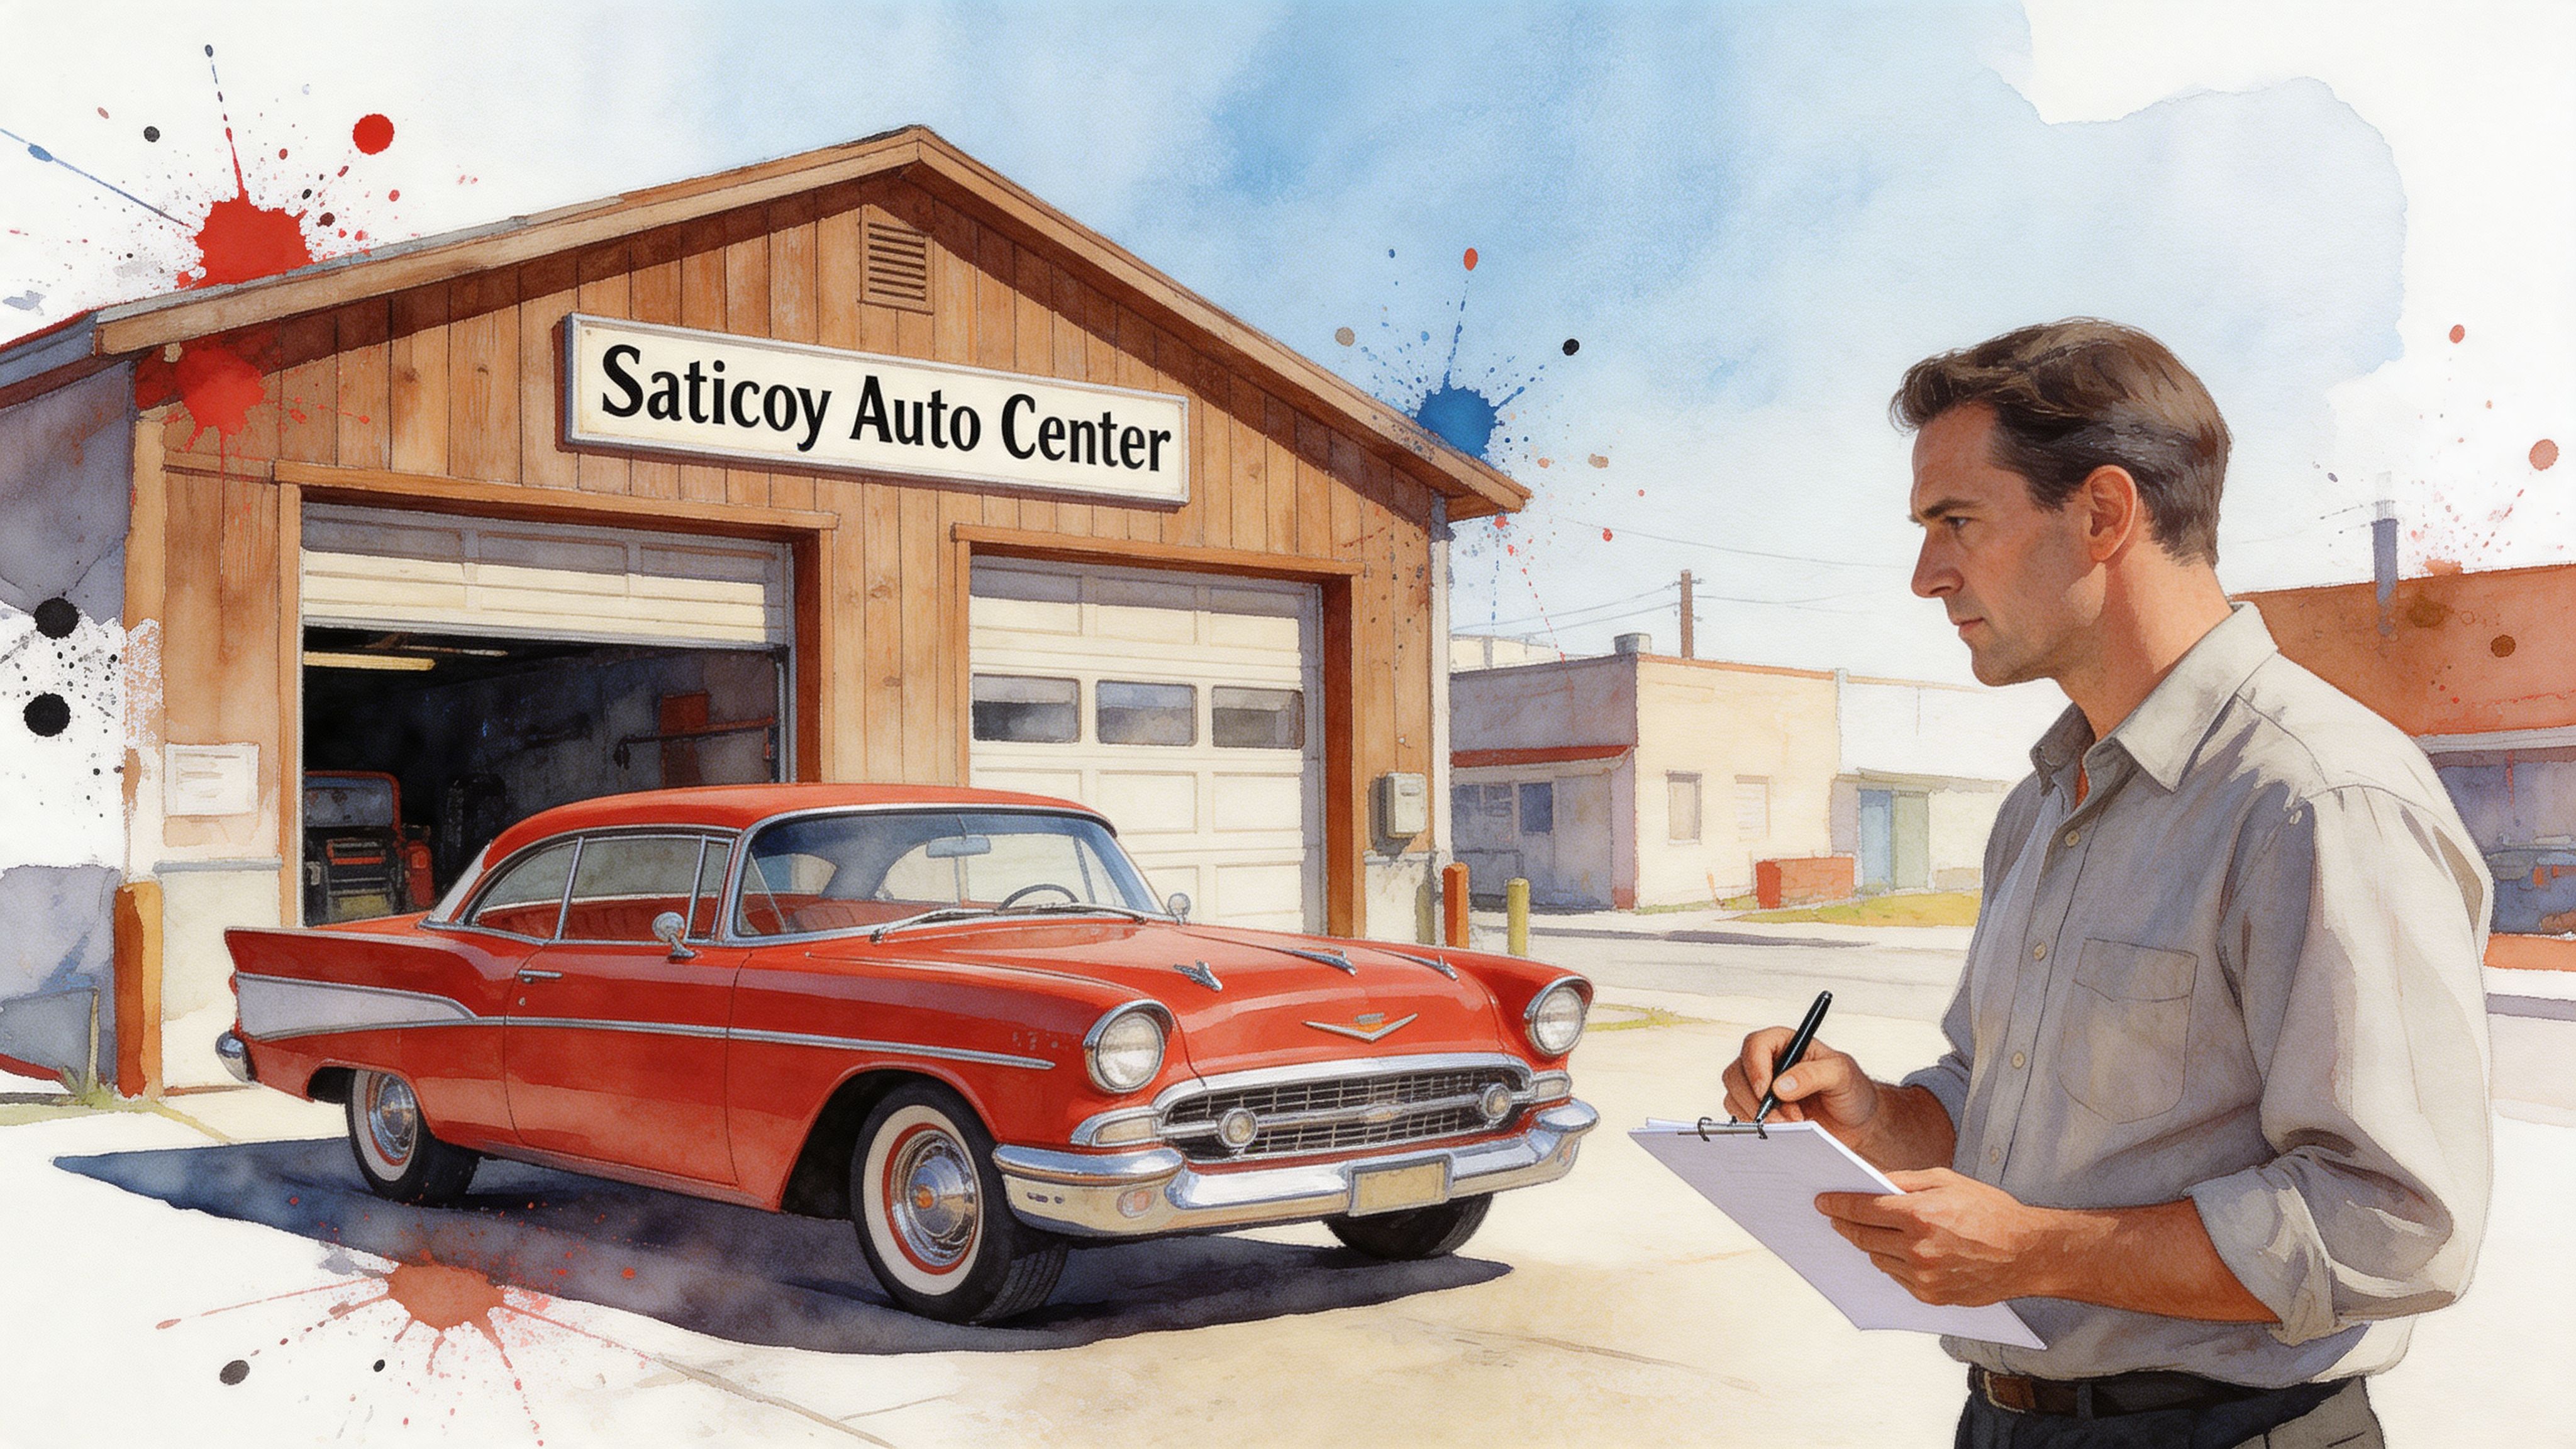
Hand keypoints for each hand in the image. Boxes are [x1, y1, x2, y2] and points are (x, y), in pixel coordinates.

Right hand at [1720, 1027, 1880, 1140]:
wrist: (1856, 1123)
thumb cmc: (1851, 1090)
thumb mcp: (1841, 1075)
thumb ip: (1813, 1075)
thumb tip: (1780, 1086)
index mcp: (1785, 1043)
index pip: (1755, 1045)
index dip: (1755, 1068)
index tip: (1767, 1091)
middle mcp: (1767, 1062)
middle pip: (1736, 1073)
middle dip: (1756, 1100)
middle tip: (1784, 1118)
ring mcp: (1759, 1088)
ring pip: (1733, 1096)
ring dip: (1758, 1116)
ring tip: (1791, 1125)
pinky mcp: (1758, 1111)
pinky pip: (1740, 1116)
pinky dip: (1757, 1126)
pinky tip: (1782, 1131)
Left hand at [1815, 1168, 2052, 1305]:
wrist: (2026, 1253)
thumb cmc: (1990, 1211)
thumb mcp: (1947, 1181)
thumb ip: (1904, 1181)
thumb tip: (1870, 1182)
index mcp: (1921, 1215)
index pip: (1863, 1209)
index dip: (1837, 1204)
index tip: (1822, 1202)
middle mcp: (1918, 1248)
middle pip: (1863, 1237)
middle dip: (1845, 1224)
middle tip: (1833, 1215)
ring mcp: (1924, 1277)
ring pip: (1877, 1259)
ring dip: (1869, 1244)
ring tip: (1868, 1231)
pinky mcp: (1931, 1296)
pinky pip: (1897, 1277)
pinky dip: (1892, 1263)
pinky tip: (1898, 1251)